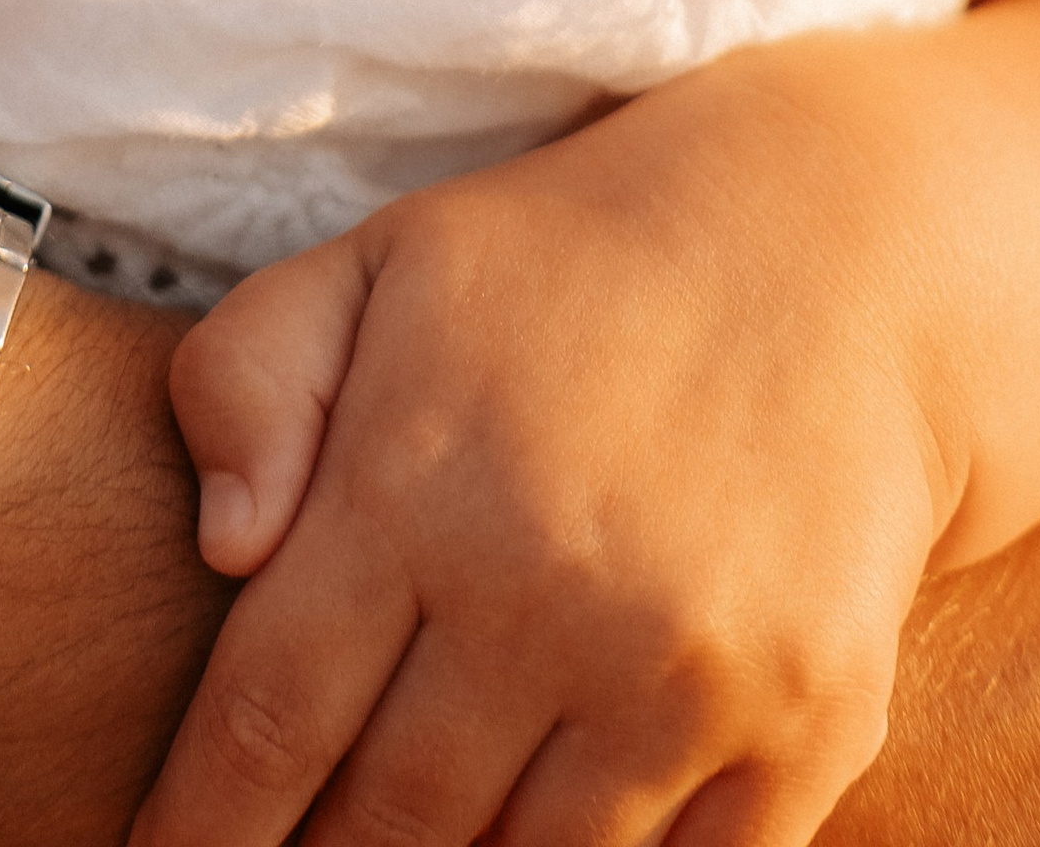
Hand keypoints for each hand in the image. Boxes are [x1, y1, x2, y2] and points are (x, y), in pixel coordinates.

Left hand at [146, 73, 957, 846]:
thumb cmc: (565, 270)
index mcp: (418, 480)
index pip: (269, 715)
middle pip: (389, 821)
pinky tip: (549, 845)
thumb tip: (223, 551)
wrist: (836, 252)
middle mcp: (548, 590)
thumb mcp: (375, 264)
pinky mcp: (808, 723)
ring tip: (409, 846)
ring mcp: (686, 672)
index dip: (203, 820)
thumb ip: (248, 380)